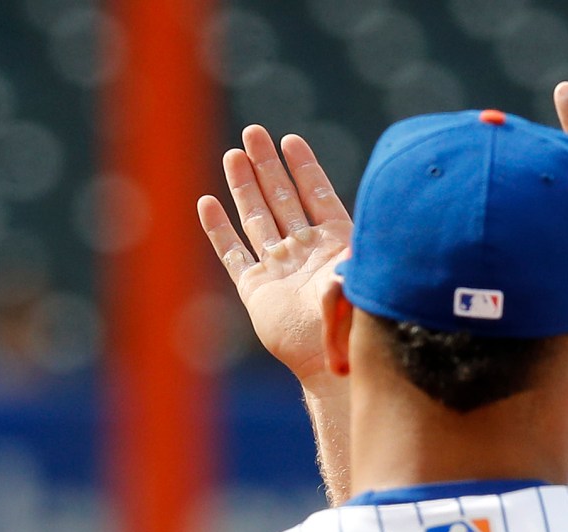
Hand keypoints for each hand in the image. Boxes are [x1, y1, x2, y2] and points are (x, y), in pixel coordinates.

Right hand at [197, 126, 352, 383]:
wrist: (330, 363)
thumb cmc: (353, 323)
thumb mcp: (360, 277)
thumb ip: (354, 251)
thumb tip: (359, 228)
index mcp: (335, 245)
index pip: (317, 195)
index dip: (303, 168)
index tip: (290, 139)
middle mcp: (304, 253)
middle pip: (282, 199)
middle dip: (268, 165)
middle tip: (253, 132)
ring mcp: (278, 269)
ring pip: (257, 219)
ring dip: (244, 187)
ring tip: (234, 154)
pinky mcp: (254, 290)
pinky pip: (233, 254)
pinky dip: (219, 230)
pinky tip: (207, 203)